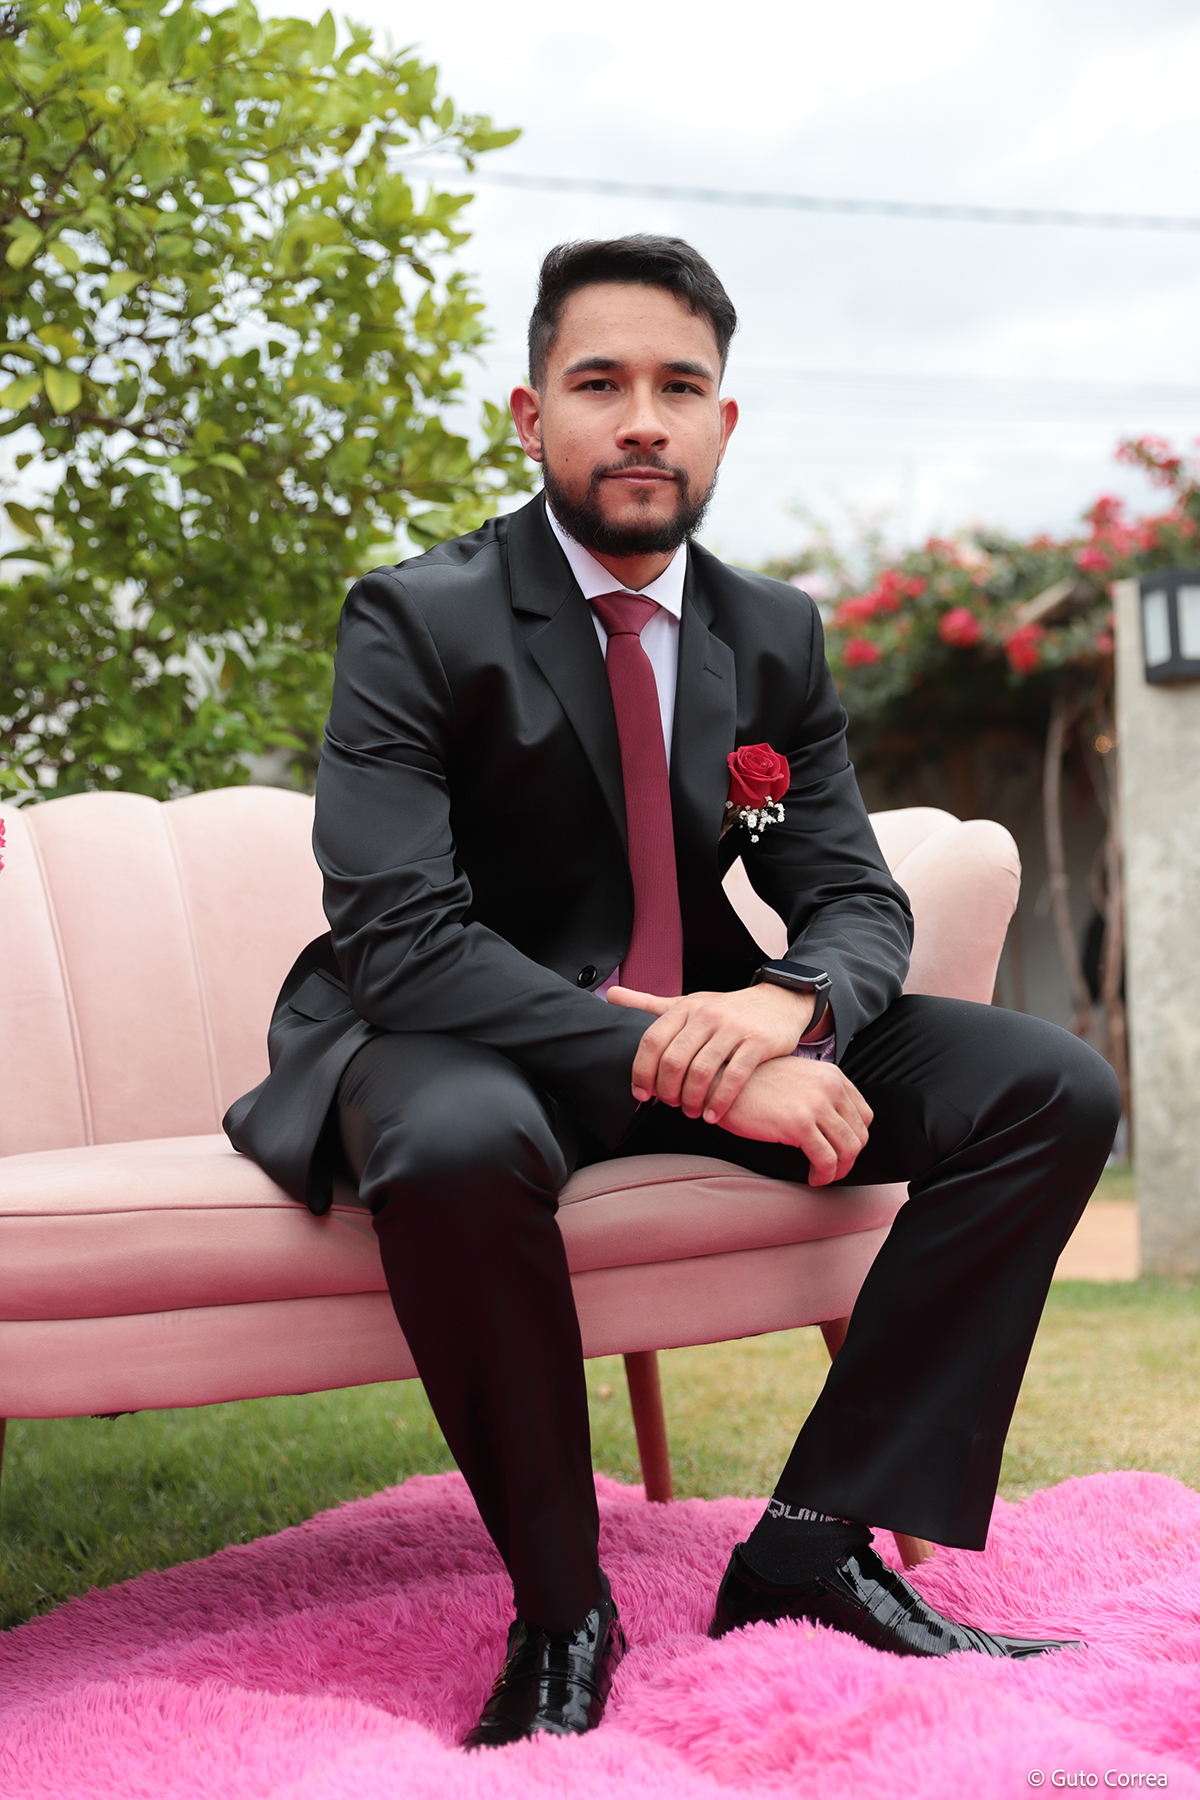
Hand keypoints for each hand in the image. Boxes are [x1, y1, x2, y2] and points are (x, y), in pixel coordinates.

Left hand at [606, 983, 818, 1122]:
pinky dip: (720, 1101)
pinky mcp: (758, 1043)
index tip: (641, 1094)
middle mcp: (707, 1015)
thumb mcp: (688, 1002)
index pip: (652, 1041)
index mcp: (685, 1008)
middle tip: (669, 1105)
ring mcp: (734, 1028)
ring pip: (702, 1071)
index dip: (642, 1072)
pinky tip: (713, 1114)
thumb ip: (649, 1004)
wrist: (779, 1002)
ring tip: (691, 1112)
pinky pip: (734, 1077)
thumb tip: (611, 996)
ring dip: (691, 1100)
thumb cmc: (727, 1009)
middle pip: (674, 1060)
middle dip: (667, 1091)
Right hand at [720, 1056, 872, 1184]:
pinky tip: (812, 1177)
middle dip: (849, 1158)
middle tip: (832, 1169)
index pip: (864, 1114)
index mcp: (831, 1076)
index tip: (840, 1151)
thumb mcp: (795, 1077)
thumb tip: (833, 1125)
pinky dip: (824, 1175)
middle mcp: (829, 1087)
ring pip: (849, 1149)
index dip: (855, 1138)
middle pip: (859, 1134)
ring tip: (822, 1176)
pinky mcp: (799, 1124)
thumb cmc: (752, 1083)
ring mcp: (816, 1105)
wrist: (722, 1081)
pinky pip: (827, 1160)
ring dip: (839, 1170)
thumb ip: (818, 1093)